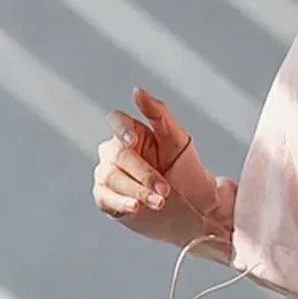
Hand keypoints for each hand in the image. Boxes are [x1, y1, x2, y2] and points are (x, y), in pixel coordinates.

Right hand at [91, 87, 204, 245]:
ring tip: (159, 202)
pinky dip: (120, 202)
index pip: (115, 121)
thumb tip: (137, 90)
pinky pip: (104, 197)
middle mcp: (115, 152)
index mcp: (131, 132)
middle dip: (143, 173)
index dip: (120, 129)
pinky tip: (136, 206)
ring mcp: (109, 175)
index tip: (132, 141)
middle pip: (117, 155)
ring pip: (111, 178)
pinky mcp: (106, 198)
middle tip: (165, 189)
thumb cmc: (184, 170)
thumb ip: (158, 113)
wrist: (192, 208)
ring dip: (136, 190)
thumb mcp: (177, 140)